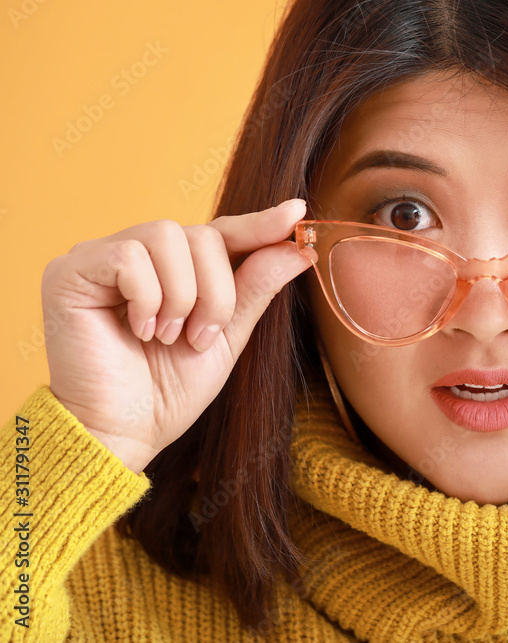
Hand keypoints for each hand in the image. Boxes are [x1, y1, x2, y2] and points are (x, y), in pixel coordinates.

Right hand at [42, 199, 313, 472]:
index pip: (222, 231)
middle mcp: (139, 255)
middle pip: (201, 234)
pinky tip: (138, 331)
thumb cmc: (169, 391)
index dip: (259, 224)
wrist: (124, 432)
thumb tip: (298, 247)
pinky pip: (129, 257)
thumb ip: (256, 287)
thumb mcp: (227, 335)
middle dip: (215, 292)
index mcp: (176, 269)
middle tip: (198, 337)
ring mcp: (101, 258)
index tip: (296, 213)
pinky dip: (146, 298)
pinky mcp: (70, 271)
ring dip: (181, 296)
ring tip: (167, 337)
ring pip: (167, 236)